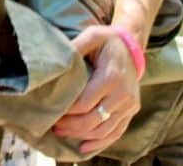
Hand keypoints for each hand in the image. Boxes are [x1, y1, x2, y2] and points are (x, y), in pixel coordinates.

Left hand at [52, 25, 140, 153]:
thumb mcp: (93, 35)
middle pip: (93, 120)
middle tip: (53, 125)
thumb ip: (76, 45)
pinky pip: (116, 132)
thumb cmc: (108, 41)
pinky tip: (84, 147)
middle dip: (71, 126)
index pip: (85, 103)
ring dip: (81, 136)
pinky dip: (100, 143)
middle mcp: (123, 94)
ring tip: (62, 133)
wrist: (131, 48)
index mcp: (112, 77)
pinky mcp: (131, 111)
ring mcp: (129, 105)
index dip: (67, 111)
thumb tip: (57, 59)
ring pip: (104, 130)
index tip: (51, 111)